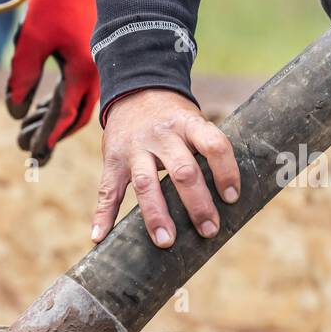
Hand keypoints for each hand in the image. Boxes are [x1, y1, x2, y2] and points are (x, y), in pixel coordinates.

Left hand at [6, 0, 100, 164]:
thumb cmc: (55, 0)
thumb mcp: (32, 40)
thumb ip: (22, 77)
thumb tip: (15, 111)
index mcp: (84, 71)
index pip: (63, 115)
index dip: (47, 136)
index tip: (33, 154)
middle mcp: (96, 72)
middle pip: (75, 117)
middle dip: (51, 134)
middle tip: (27, 149)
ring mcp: (97, 64)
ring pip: (77, 104)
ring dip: (52, 118)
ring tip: (25, 128)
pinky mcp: (92, 55)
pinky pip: (79, 88)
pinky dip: (60, 100)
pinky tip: (42, 106)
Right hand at [91, 89, 238, 247]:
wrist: (135, 90)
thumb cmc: (173, 119)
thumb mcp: (193, 121)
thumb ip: (206, 150)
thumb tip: (228, 196)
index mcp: (188, 124)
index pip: (213, 145)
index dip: (226, 172)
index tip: (231, 198)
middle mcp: (161, 135)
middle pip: (183, 170)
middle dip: (197, 204)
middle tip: (208, 230)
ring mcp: (134, 149)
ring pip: (146, 183)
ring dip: (155, 215)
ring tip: (165, 241)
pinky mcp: (112, 160)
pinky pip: (108, 190)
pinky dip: (103, 215)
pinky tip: (99, 237)